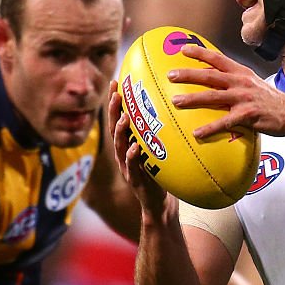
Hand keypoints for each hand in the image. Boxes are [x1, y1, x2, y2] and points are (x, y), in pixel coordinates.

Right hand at [107, 81, 172, 216]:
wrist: (158, 203)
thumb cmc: (158, 172)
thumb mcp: (156, 149)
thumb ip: (156, 132)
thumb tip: (170, 105)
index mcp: (127, 144)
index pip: (119, 118)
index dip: (116, 101)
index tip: (116, 82)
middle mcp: (123, 153)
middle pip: (115, 129)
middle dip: (114, 111)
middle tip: (116, 93)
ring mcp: (127, 167)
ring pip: (120, 146)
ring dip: (120, 131)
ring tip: (124, 117)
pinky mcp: (135, 180)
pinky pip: (131, 167)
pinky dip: (131, 156)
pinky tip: (134, 147)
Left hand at [167, 45, 284, 138]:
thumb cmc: (271, 100)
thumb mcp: (254, 83)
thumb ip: (236, 81)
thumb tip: (218, 83)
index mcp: (241, 73)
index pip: (217, 58)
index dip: (199, 53)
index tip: (182, 50)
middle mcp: (241, 82)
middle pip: (210, 75)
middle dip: (188, 74)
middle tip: (170, 75)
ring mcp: (244, 98)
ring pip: (213, 96)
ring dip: (192, 99)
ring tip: (176, 102)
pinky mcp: (247, 115)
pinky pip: (224, 122)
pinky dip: (209, 128)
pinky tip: (197, 133)